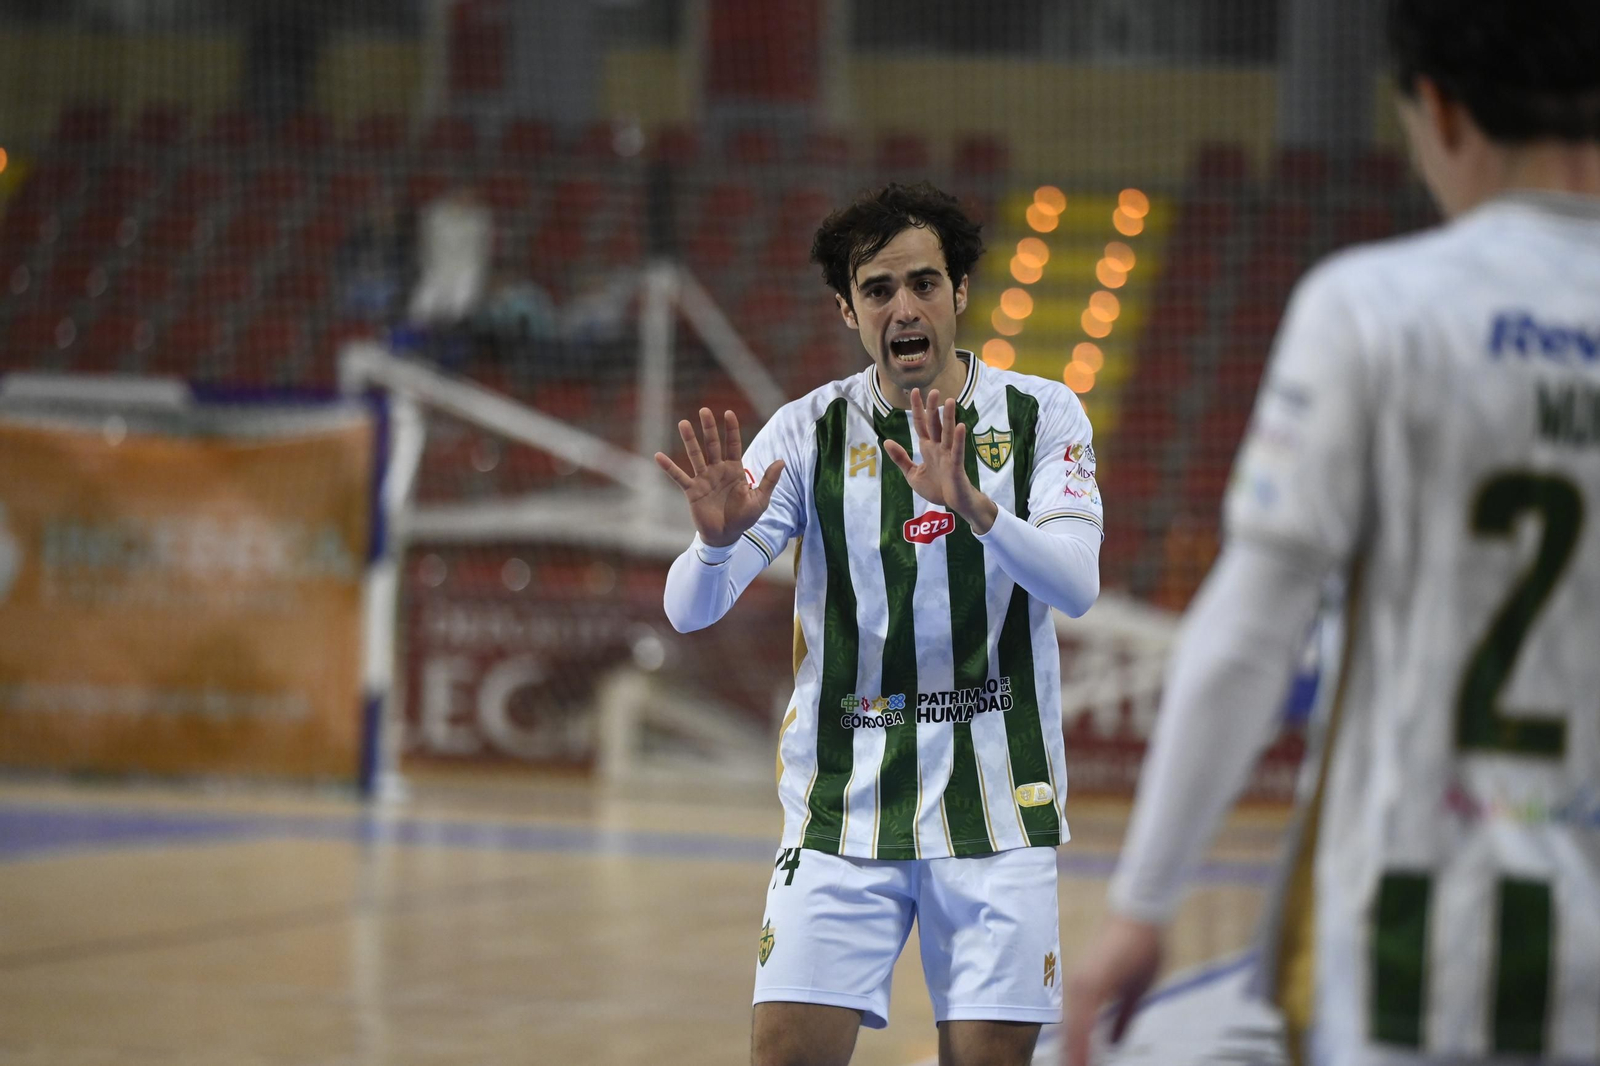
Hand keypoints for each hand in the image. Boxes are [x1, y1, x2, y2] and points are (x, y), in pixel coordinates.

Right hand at [655, 408, 783, 547]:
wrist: (726, 536)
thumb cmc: (744, 518)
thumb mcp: (760, 500)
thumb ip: (769, 480)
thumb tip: (782, 460)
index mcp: (735, 470)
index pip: (733, 444)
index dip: (731, 429)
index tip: (729, 413)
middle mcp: (718, 470)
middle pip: (713, 445)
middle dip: (709, 428)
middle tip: (704, 410)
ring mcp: (704, 479)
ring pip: (695, 455)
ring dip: (689, 440)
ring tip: (683, 423)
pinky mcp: (692, 491)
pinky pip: (679, 477)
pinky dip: (669, 467)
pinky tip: (658, 456)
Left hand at [882, 389, 998, 533]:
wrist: (953, 504)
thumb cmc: (936, 488)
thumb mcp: (912, 474)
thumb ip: (901, 458)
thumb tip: (887, 441)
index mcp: (928, 448)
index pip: (921, 424)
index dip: (918, 408)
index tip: (914, 391)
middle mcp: (939, 448)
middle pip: (935, 424)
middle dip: (933, 408)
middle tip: (934, 391)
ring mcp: (949, 455)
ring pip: (948, 433)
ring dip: (948, 418)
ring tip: (949, 401)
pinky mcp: (956, 466)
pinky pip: (958, 450)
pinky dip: (959, 439)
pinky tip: (961, 426)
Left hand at [1062, 915, 1163, 1065]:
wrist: (1141, 915)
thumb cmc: (1140, 948)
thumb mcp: (1135, 991)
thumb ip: (1122, 1017)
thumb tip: (1115, 1042)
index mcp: (1086, 993)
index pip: (1075, 1034)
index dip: (1075, 1056)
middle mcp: (1078, 990)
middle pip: (1070, 1038)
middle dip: (1072, 1060)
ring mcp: (1081, 987)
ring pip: (1072, 1035)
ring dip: (1073, 1058)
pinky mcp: (1090, 984)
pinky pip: (1081, 1024)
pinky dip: (1080, 1046)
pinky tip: (1080, 1064)